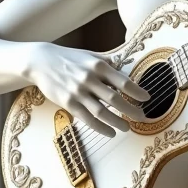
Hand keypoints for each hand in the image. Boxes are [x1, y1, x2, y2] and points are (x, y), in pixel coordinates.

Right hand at [24, 42, 149, 137]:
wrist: (41, 62)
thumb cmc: (69, 58)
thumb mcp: (90, 55)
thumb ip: (107, 62)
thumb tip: (125, 69)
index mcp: (98, 65)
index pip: (123, 81)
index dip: (136, 91)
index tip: (147, 98)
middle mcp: (89, 79)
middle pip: (115, 99)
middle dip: (131, 110)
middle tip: (142, 117)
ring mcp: (78, 92)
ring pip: (102, 112)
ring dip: (117, 122)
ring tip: (127, 127)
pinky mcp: (68, 103)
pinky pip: (87, 119)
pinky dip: (101, 128)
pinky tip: (110, 132)